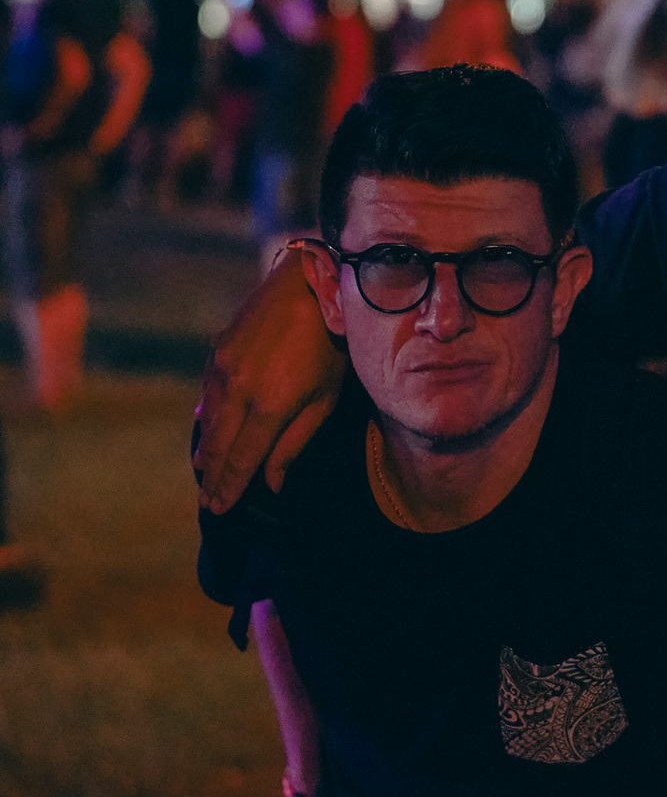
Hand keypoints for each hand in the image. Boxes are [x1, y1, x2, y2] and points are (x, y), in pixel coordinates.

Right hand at [193, 247, 345, 511]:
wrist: (309, 286)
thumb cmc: (330, 345)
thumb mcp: (324, 399)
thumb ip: (294, 443)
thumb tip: (272, 482)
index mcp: (269, 407)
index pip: (242, 461)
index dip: (229, 489)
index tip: (219, 510)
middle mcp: (238, 392)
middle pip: (218, 447)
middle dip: (212, 478)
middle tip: (208, 503)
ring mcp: (222, 370)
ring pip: (208, 423)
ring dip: (206, 451)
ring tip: (206, 474)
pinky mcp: (216, 352)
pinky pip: (207, 396)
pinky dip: (206, 418)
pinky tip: (206, 431)